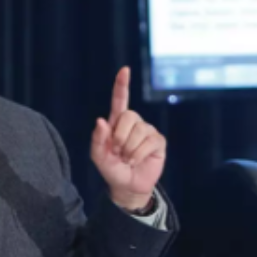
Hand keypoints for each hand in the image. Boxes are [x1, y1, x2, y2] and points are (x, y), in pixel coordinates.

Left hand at [90, 66, 164, 211]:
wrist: (126, 186)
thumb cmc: (111, 168)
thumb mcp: (98, 156)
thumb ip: (97, 139)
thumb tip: (101, 121)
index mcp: (116, 122)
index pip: (120, 100)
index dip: (122, 85)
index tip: (125, 70)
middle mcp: (134, 123)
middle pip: (129, 116)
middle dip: (120, 136)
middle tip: (117, 151)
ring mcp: (147, 131)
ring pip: (140, 130)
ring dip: (129, 148)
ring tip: (126, 158)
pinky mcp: (158, 142)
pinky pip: (150, 142)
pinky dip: (139, 154)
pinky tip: (136, 160)